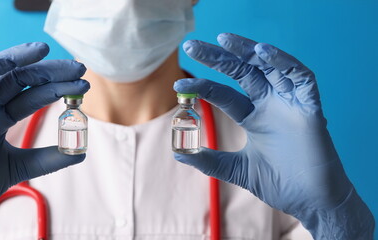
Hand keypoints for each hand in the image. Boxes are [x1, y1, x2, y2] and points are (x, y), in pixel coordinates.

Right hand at [0, 42, 89, 238]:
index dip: (58, 87)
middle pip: (18, 78)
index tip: (83, 84)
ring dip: (13, 58)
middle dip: (48, 71)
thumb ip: (49, 158)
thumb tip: (81, 151)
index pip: (33, 93)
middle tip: (77, 67)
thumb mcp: (22, 168)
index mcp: (1, 116)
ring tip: (41, 50)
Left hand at [174, 33, 373, 238]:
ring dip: (247, 50)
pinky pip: (301, 76)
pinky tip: (263, 53)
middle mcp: (269, 104)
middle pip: (242, 71)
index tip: (179, 84)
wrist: (311, 202)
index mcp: (253, 116)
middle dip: (217, 57)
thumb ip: (210, 161)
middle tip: (191, 46)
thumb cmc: (280, 184)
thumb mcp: (236, 169)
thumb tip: (178, 154)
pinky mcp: (310, 107)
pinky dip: (284, 62)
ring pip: (269, 66)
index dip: (202, 86)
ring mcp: (289, 103)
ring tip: (223, 40)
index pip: (223, 93)